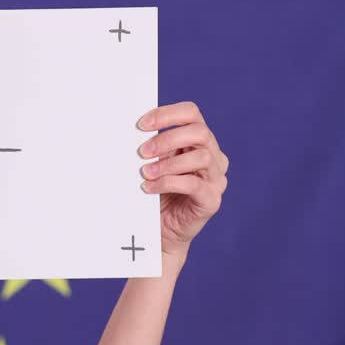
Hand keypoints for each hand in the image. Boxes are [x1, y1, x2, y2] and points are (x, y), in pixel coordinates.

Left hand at [137, 101, 229, 260]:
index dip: (167, 114)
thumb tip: (129, 132)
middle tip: (142, 152)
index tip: (141, 125)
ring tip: (145, 173)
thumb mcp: (152, 164)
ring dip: (168, 163)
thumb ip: (150, 148)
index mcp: (198, 141)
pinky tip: (149, 188)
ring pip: (201, 157)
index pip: (191, 114)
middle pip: (200, 132)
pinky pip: (194, 185)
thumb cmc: (155, 193)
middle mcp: (213, 156)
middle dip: (167, 139)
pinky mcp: (211, 200)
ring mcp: (215, 179)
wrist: (160, 231)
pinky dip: (168, 183)